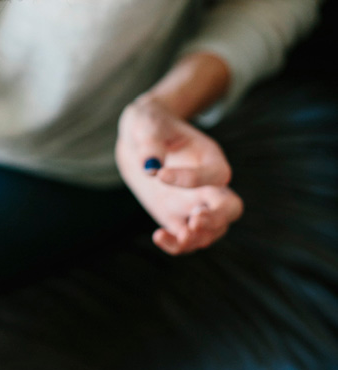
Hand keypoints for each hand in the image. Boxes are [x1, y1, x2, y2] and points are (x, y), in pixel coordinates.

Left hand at [115, 96, 242, 253]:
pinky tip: (158, 237)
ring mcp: (194, 204)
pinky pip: (185, 239)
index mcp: (209, 157)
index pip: (217, 174)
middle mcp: (208, 184)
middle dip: (217, 218)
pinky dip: (176, 245)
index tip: (159, 174)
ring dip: (199, 238)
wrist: (138, 140)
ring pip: (213, 231)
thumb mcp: (146, 124)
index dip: (192, 179)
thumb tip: (150, 167)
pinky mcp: (176, 218)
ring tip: (179, 236)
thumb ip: (151, 143)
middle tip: (195, 221)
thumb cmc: (148, 125)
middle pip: (231, 208)